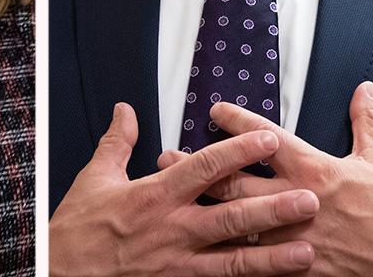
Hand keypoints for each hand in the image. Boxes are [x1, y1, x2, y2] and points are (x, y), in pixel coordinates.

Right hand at [50, 102, 319, 275]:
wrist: (62, 271)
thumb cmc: (79, 229)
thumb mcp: (94, 178)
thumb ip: (117, 142)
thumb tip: (125, 111)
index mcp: (154, 196)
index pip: (204, 169)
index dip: (238, 152)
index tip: (268, 140)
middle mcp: (172, 229)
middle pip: (231, 216)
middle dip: (273, 208)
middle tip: (310, 200)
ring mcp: (178, 263)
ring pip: (234, 259)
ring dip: (273, 257)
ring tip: (307, 253)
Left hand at [159, 82, 372, 276]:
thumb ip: (366, 122)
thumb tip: (363, 90)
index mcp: (315, 168)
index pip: (266, 137)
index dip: (236, 121)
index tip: (214, 111)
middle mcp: (297, 199)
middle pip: (235, 179)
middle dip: (198, 166)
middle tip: (168, 156)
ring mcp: (292, 234)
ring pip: (234, 219)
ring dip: (202, 207)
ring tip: (172, 196)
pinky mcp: (296, 264)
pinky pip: (253, 257)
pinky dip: (227, 249)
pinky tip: (201, 243)